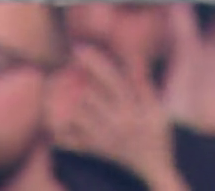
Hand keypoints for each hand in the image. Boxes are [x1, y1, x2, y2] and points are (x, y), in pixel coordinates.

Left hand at [52, 44, 179, 188]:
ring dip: (76, 103)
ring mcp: (102, 137)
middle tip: (73, 66)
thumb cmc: (158, 136)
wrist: (154, 166)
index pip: (111, 78)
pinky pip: (71, 142)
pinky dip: (61, 135)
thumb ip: (144, 85)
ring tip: (76, 95)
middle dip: (83, 81)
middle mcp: (114, 121)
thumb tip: (135, 60)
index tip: (79, 47)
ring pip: (78, 115)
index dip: (94, 61)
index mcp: (131, 109)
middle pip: (90, 96)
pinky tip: (56, 128)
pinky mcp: (94, 150)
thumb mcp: (158, 110)